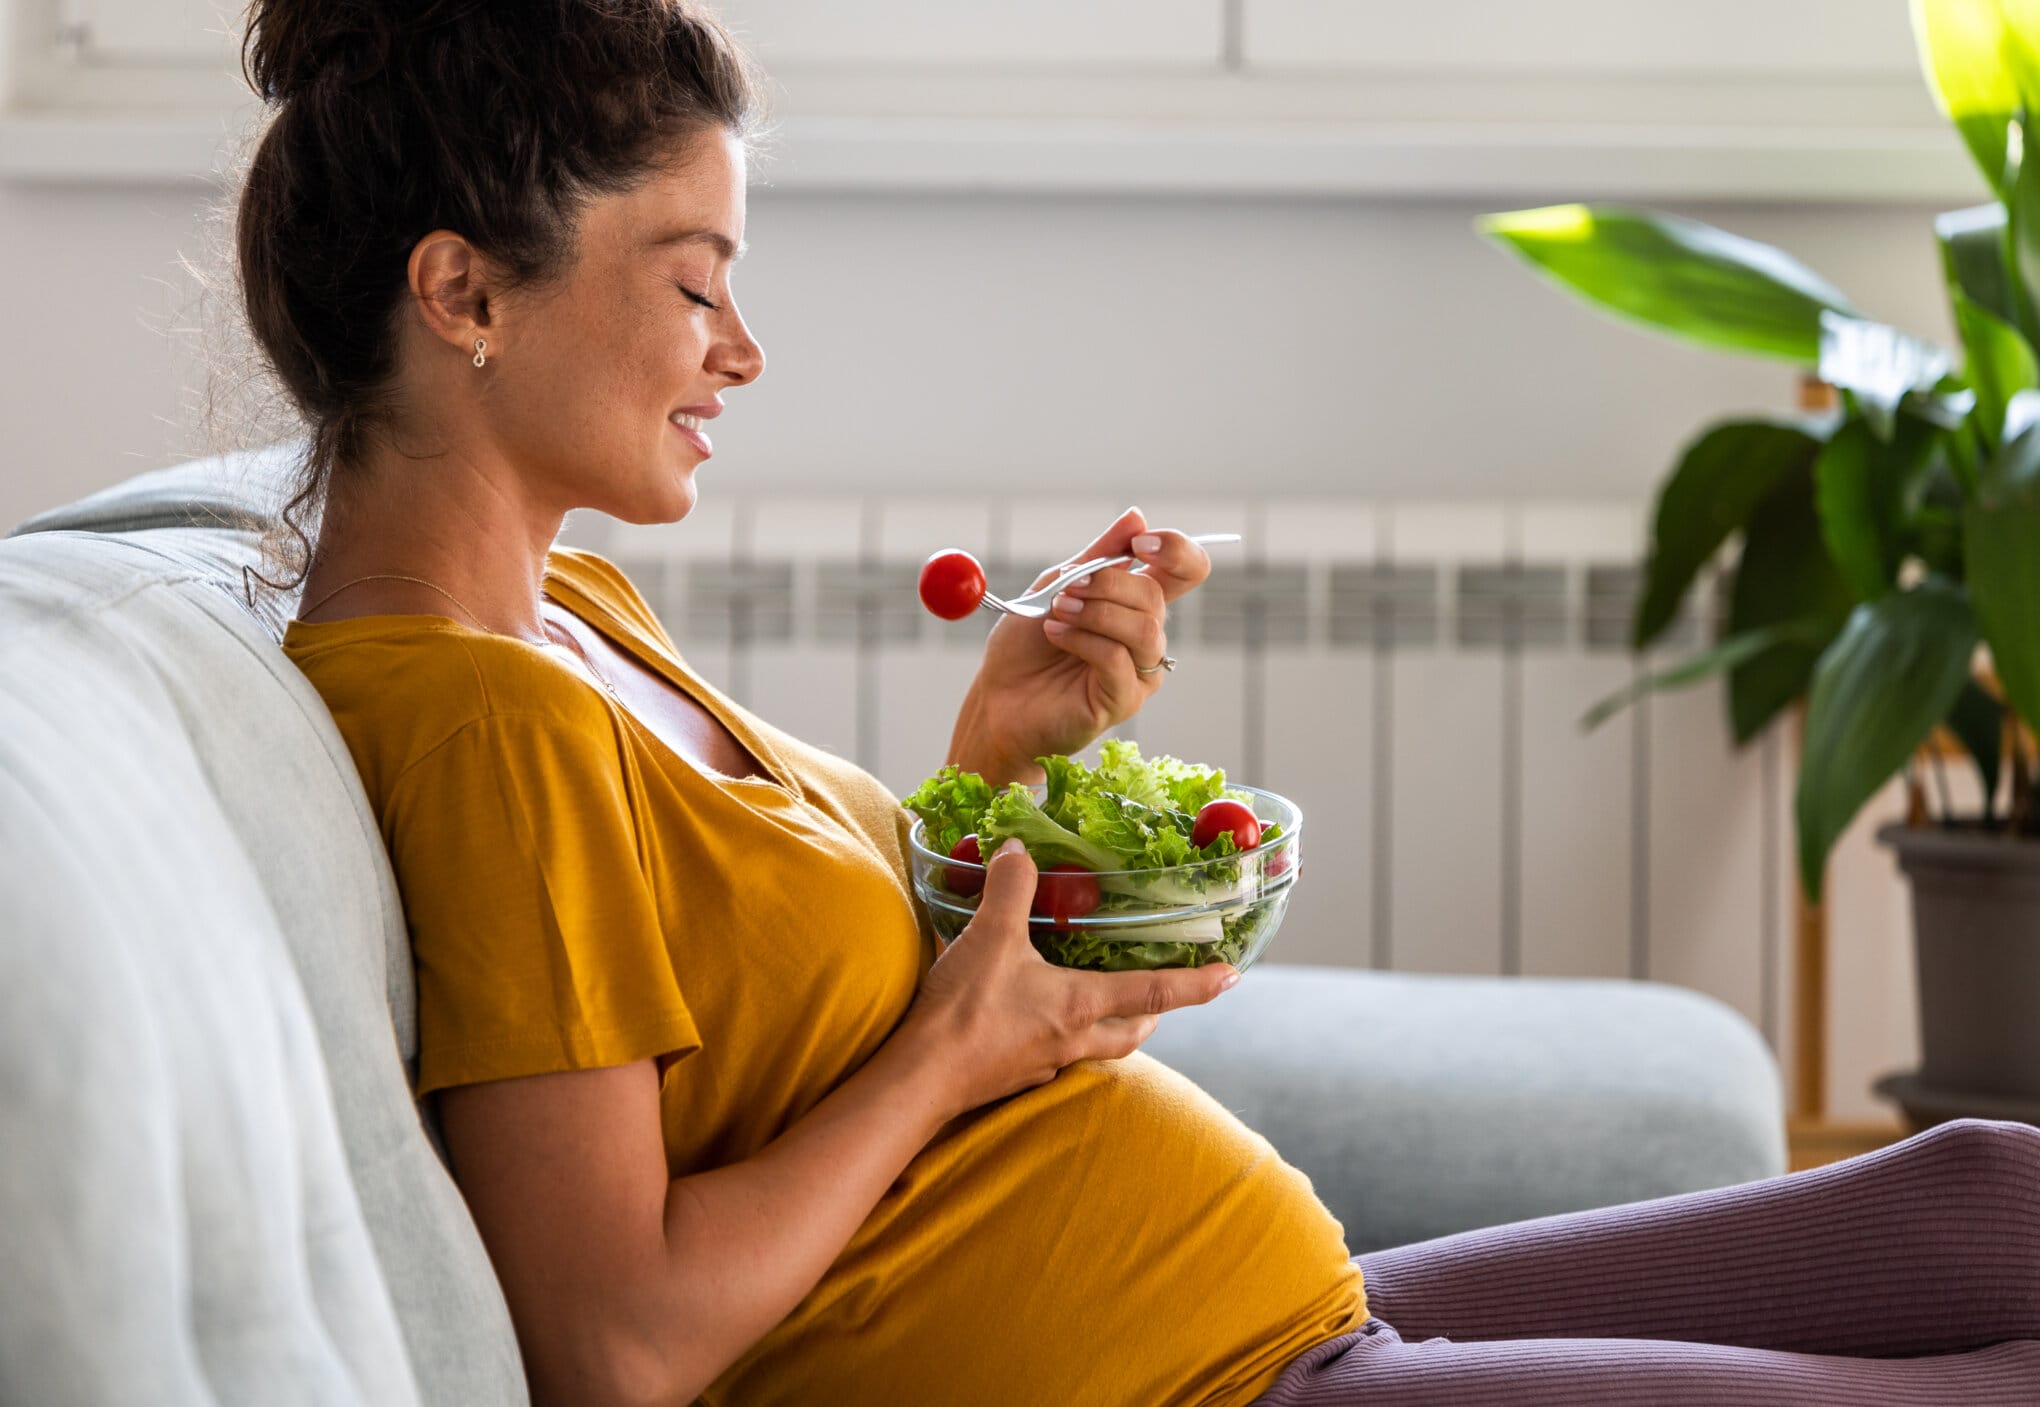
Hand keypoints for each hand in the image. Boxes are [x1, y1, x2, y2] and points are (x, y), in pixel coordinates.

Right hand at [902, 838, 1239, 1114]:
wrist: (920, 1079)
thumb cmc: (965, 1011)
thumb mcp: (990, 937)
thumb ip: (1011, 888)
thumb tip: (1018, 851)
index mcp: (1080, 1005)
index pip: (1154, 991)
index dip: (1197, 983)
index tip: (1232, 975)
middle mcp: (1073, 1039)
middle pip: (1132, 1031)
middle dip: (1153, 1012)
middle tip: (1164, 993)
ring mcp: (1044, 1062)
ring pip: (1096, 1047)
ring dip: (1109, 1026)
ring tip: (1102, 1002)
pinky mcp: (1015, 1075)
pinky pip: (1054, 1053)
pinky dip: (1061, 1034)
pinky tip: (1039, 1019)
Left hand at [952, 507, 1216, 781]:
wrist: (997, 698)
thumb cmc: (1026, 646)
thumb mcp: (1057, 585)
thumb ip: (1098, 556)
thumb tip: (1137, 516)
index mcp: (1136, 602)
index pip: (1186, 570)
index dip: (1176, 550)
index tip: (1139, 543)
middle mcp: (1146, 635)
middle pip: (1156, 595)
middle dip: (1108, 584)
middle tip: (1066, 589)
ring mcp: (1140, 670)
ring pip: (1144, 628)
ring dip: (1095, 613)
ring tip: (1058, 612)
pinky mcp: (1124, 700)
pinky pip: (1118, 659)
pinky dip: (1082, 640)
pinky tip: (1056, 635)